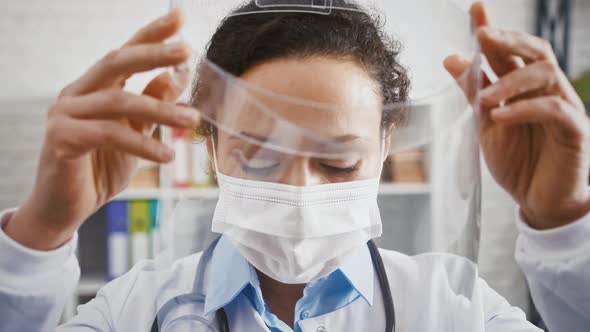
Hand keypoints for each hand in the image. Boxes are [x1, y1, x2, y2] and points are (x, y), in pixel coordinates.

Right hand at [5, 9, 196, 249]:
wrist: (67, 208)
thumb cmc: (100, 168)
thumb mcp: (135, 135)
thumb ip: (151, 107)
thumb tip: (176, 77)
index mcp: (94, 87)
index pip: (125, 52)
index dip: (152, 33)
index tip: (180, 15)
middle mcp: (77, 93)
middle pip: (117, 62)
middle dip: (154, 52)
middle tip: (187, 48)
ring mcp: (65, 114)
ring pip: (119, 100)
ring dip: (161, 110)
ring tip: (193, 120)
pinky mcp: (62, 139)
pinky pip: (109, 134)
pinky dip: (142, 145)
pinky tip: (168, 155)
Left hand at [444, 2, 589, 229]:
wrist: (538, 201)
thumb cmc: (517, 161)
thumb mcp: (486, 124)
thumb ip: (474, 92)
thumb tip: (452, 58)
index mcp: (524, 87)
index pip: (511, 51)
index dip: (494, 29)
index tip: (475, 9)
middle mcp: (547, 90)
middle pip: (535, 50)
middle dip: (508, 39)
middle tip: (482, 34)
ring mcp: (564, 107)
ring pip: (545, 74)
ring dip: (511, 81)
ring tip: (485, 98)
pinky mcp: (575, 130)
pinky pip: (554, 109)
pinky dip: (524, 109)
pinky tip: (500, 117)